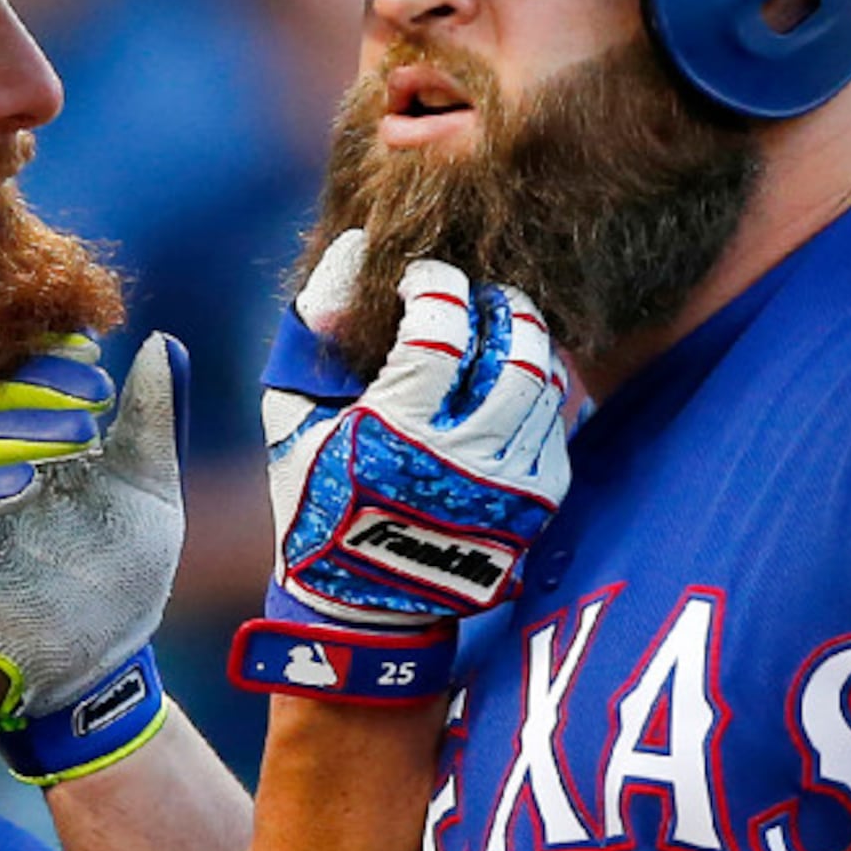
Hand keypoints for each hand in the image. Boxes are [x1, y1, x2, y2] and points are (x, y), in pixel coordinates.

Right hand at [0, 333, 187, 784]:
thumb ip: (150, 422)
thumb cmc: (121, 577)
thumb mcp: (151, 491)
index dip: (48, 360)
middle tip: (90, 397)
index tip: (96, 362)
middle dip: (35, 387)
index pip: (14, 377)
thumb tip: (165, 344)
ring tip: (77, 438)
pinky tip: (27, 480)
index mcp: (27, 445)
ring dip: (15, 429)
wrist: (106, 666)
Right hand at [234, 260, 569, 704]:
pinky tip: (506, 384)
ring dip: (524, 342)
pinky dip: (538, 389)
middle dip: (498, 304)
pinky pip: (560, 421)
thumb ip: (315, 328)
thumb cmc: (316, 494)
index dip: (436, 285)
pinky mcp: (539, 503)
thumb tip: (358, 246)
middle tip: (473, 298)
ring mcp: (511, 485)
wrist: (364, 604)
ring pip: (547, 380)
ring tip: (493, 334)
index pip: (443, 327)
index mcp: (396, 432)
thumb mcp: (290, 414)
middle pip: (517, 347)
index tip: (422, 281)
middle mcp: (464, 459)